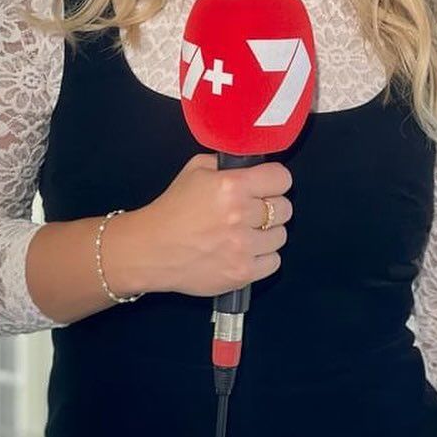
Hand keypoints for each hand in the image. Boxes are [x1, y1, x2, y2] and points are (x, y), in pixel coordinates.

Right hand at [123, 154, 292, 296]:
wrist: (151, 250)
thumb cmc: (172, 209)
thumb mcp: (195, 169)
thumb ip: (226, 163)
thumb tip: (251, 163)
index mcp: (231, 186)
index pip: (281, 178)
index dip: (274, 180)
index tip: (267, 185)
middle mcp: (240, 215)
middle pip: (285, 208)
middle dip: (272, 206)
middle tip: (253, 210)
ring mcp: (243, 247)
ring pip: (281, 235)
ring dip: (267, 233)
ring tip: (246, 232)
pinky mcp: (242, 272)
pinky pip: (274, 262)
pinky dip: (263, 257)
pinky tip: (245, 251)